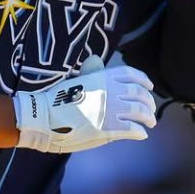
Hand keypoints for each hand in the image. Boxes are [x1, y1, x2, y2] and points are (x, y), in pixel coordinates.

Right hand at [13, 56, 155, 153]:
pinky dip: (140, 132)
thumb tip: (96, 58)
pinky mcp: (108, 129)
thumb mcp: (75, 80)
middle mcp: (110, 91)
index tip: (149, 86)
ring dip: (148, 118)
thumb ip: (90, 72)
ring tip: (150, 123)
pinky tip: (141, 134)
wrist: (43, 117)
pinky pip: (133, 130)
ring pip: (140, 112)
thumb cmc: (56, 100)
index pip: (132, 75)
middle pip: (140, 95)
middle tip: (151, 110)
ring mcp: (110, 110)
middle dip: (149, 102)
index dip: (144, 80)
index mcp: (102, 77)